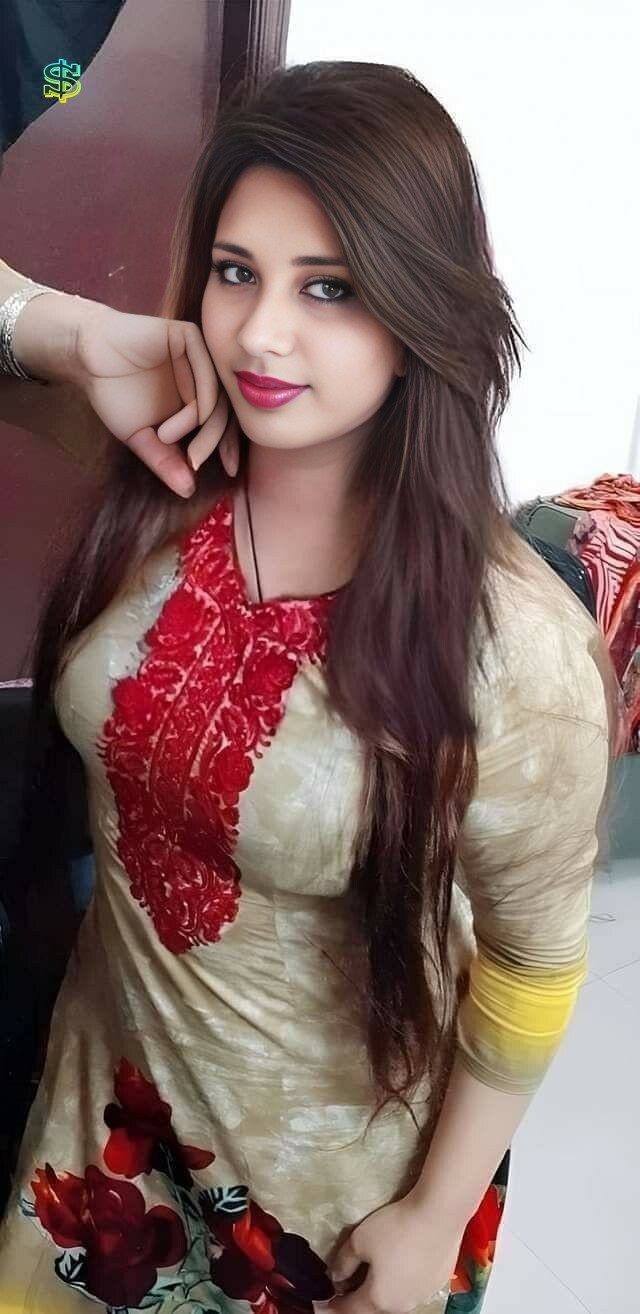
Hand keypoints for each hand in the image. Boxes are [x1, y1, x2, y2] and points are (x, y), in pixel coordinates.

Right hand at [70, 298, 239, 495]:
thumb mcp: (143, 437)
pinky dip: (201, 397)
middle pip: (224, 411)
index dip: (228, 447)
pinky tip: (184, 417)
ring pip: (217, 394)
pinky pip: (206, 369)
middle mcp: (201, 376)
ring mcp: (197, 356)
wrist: (88, 358)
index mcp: (196, 397)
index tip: (230, 471)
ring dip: (198, 423)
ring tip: (166, 436)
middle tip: (194, 462)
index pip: (222, 423)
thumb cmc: (114, 394)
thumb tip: (187, 492)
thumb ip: (165, 462)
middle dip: (213, 441)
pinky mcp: (189, 337)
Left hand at [328, 1195, 462, 1312]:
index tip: (323, 1303)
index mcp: (378, 1299)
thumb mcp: (358, 1241)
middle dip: (359, 1297)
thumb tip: (336, 1276)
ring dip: (383, 1288)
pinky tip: (402, 1261)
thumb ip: (343, 1262)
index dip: (333, 1306)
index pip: (349, 1310)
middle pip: (374, 1305)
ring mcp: (423, 1295)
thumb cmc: (396, 1228)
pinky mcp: (438, 1281)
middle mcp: (402, 1305)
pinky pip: (414, 1285)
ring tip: (375, 1272)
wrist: (440, 1214)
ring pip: (396, 1297)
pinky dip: (403, 1279)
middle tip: (347, 1285)